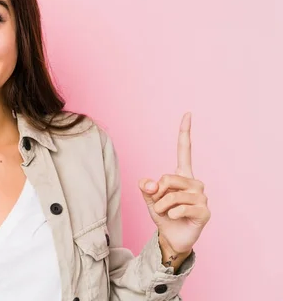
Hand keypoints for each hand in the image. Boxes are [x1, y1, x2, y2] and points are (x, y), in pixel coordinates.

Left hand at [138, 112, 210, 255]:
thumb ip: (146, 187)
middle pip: (167, 177)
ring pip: (171, 195)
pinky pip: (179, 208)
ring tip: (165, 213)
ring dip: (161, 206)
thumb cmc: (163, 214)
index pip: (185, 150)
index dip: (185, 132)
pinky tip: (174, 218)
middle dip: (156, 193)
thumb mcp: (149, 199)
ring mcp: (202, 197)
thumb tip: (149, 183)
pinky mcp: (204, 211)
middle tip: (158, 205)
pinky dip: (170, 214)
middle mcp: (195, 182)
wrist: (172, 237)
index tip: (188, 113)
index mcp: (182, 175)